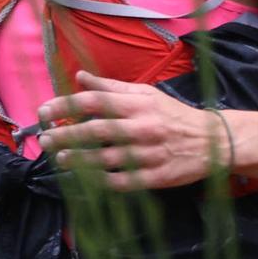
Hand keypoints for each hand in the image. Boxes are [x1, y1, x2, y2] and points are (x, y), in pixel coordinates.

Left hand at [37, 72, 230, 189]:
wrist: (213, 141)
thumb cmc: (173, 115)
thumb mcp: (146, 94)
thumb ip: (111, 88)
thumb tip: (80, 77)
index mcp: (137, 105)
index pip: (95, 102)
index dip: (66, 106)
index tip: (45, 111)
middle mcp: (141, 128)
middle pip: (96, 131)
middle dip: (66, 134)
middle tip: (45, 139)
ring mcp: (148, 155)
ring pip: (106, 158)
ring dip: (79, 159)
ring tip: (60, 158)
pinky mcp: (154, 177)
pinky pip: (122, 182)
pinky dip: (101, 181)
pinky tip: (84, 180)